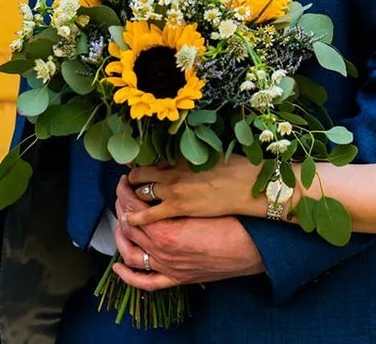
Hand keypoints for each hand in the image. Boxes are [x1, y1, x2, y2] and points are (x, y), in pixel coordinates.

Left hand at [111, 182, 264, 291]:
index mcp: (166, 230)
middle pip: (130, 226)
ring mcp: (168, 267)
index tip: (126, 180)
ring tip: (121, 219)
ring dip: (121, 234)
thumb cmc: (233, 220)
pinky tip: (118, 266)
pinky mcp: (177, 278)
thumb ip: (176, 196)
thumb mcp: (201, 203)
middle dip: (123, 206)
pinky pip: (145, 282)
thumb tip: (160, 179)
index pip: (134, 208)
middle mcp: (162, 251)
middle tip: (124, 193)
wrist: (254, 248)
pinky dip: (128, 275)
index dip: (126, 191)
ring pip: (131, 251)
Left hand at [121, 156, 264, 225]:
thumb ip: (190, 157)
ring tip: (127, 201)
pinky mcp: (177, 210)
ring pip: (139, 195)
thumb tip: (180, 156)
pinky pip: (148, 216)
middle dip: (131, 181)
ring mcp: (173, 192)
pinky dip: (135, 217)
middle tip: (128, 185)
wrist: (249, 187)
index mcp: (179, 157)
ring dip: (130, 198)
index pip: (149, 161)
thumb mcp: (211, 154)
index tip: (134, 168)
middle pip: (139, 176)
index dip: (139, 166)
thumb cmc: (236, 169)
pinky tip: (128, 219)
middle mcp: (172, 172)